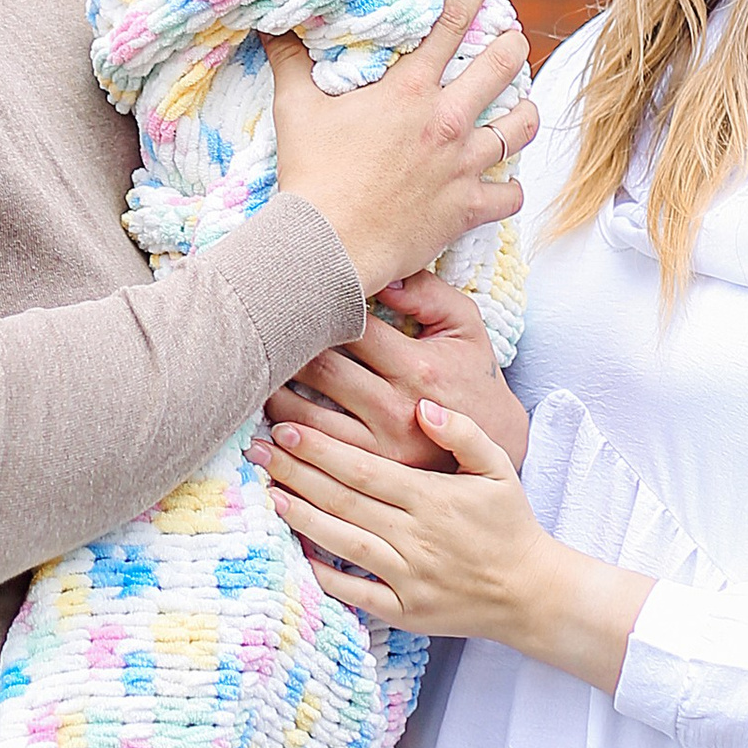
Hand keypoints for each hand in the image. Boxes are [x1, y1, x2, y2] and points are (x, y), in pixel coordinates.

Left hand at [260, 273, 529, 476]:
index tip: (287, 291)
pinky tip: (262, 431)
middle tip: (253, 327)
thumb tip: (379, 271)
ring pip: (306, 418)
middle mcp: (396, 406)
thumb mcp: (465, 326)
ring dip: (271, 398)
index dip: (312, 306)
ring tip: (248, 378)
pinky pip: (316, 460)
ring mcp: (382, 446)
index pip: (348, 326)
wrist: (498, 445)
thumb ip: (427, 293)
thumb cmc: (473, 375)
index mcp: (417, 365)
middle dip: (283, 346)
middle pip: (319, 369)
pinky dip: (284, 444)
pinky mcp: (372, 475)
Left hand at [263, 403, 651, 695]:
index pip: (363, 469)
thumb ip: (463, 433)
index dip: (320, 449)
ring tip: (267, 493)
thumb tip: (421, 407)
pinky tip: (295, 552)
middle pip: (342, 500)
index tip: (287, 429)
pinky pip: (355, 593)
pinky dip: (324, 575)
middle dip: (296, 473)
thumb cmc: (511, 524)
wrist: (533, 593)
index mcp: (432, 499)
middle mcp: (414, 537)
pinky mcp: (404, 610)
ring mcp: (407, 577)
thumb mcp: (499, 468)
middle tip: (258, 451)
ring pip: (342, 541)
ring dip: (300, 517)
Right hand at [266, 0, 536, 301]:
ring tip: (522, 108)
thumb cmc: (312, 175)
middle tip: (512, 40)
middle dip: (512, 45)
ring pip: (520, 127)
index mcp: (411, 90)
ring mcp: (463, 165)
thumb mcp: (295, 110)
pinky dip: (509, 187)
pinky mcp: (467, 207)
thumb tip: (270, 27)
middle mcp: (447, 121)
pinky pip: (510, 193)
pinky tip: (505, 183)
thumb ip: (289, 63)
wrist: (328, 244)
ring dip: (524, 113)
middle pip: (502, 65)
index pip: (452, 23)